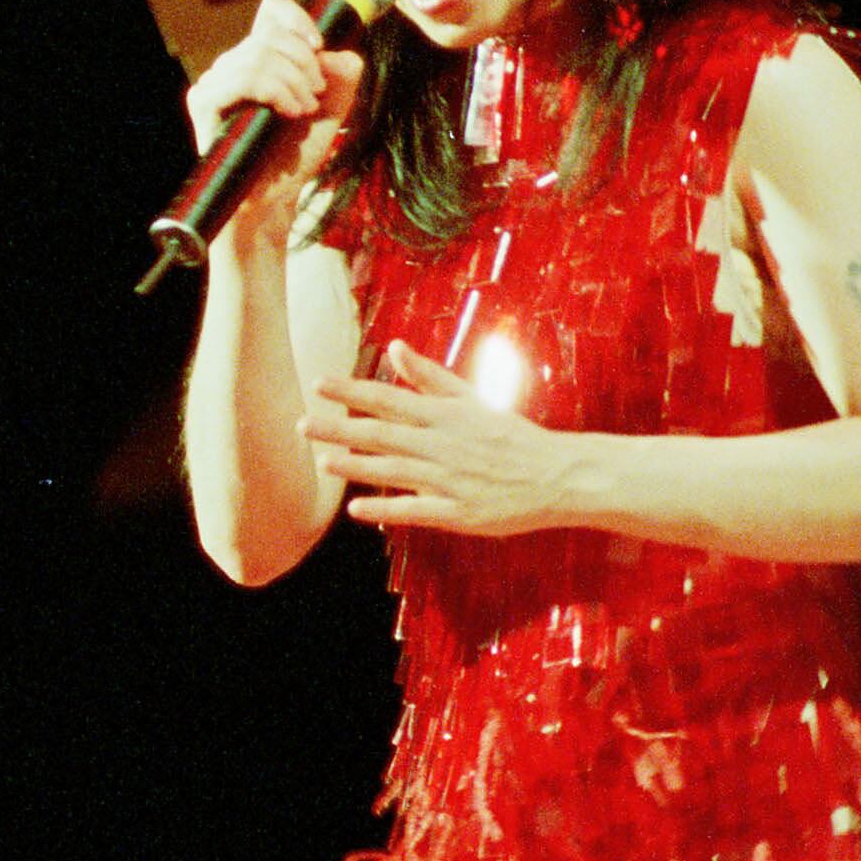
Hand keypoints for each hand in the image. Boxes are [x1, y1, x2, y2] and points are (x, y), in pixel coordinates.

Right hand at [185, 0, 364, 242]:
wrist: (271, 199)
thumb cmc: (293, 157)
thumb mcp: (332, 111)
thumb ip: (343, 77)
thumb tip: (334, 54)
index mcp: (259, 60)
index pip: (271, 12)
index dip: (297, 19)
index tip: (319, 47)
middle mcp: (232, 66)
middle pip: (271, 35)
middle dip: (305, 63)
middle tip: (317, 95)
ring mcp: (214, 83)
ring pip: (259, 55)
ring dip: (293, 81)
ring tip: (304, 110)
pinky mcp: (204, 103)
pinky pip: (243, 77)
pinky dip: (275, 91)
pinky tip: (288, 112)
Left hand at [306, 341, 575, 536]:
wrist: (559, 475)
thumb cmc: (511, 437)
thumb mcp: (472, 400)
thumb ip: (430, 377)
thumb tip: (394, 348)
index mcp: (446, 415)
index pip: (390, 398)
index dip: (352, 392)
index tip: (318, 383)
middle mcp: (443, 444)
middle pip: (383, 433)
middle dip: (340, 428)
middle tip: (302, 424)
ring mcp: (450, 479)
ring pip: (395, 470)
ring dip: (356, 466)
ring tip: (322, 461)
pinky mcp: (459, 513)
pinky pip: (416, 510)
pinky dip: (386, 509)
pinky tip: (356, 510)